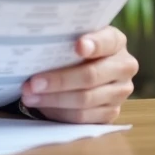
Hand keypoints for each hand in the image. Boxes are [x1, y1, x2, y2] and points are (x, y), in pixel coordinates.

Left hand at [20, 26, 136, 123]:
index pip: (108, 41)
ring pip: (85, 100)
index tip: (78, 46)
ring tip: (30, 96)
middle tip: (33, 83)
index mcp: (116, 42)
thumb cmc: (74, 48)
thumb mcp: (74, 37)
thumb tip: (39, 40)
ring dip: (54, 100)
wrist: (87, 67)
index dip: (94, 44)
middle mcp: (124, 67)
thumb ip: (66, 37)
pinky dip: (59, 112)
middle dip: (59, 80)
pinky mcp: (111, 113)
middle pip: (91, 76)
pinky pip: (83, 117)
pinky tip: (43, 106)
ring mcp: (120, 92)